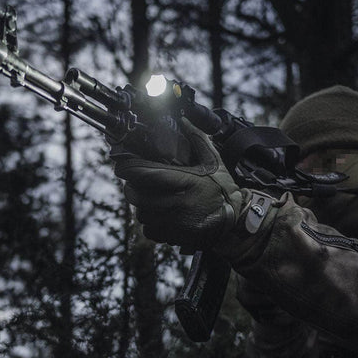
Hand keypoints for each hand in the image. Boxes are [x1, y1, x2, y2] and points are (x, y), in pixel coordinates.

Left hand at [113, 120, 246, 250]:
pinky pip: (148, 230)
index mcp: (184, 181)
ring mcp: (173, 223)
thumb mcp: (213, 161)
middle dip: (132, 186)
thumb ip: (197, 139)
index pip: (143, 173)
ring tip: (152, 199)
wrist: (235, 221)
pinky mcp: (173, 237)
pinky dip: (150, 223)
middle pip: (135, 195)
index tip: (122, 165)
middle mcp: (176, 204)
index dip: (127, 167)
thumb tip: (184, 120)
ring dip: (142, 205)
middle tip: (138, 182)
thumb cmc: (222, 189)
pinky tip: (160, 215)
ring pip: (140, 213)